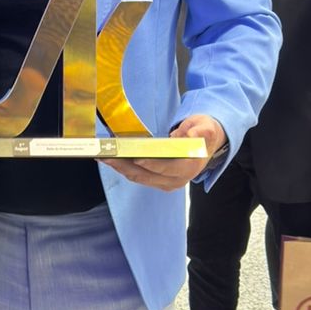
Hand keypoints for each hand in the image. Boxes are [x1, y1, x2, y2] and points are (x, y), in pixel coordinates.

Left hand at [106, 114, 225, 190]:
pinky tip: (112, 159)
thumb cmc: (204, 134)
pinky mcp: (158, 181)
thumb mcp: (206, 127)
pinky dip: (125, 168)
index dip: (151, 164)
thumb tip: (193, 134)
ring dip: (120, 168)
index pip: (167, 169)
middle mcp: (178, 179)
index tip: (136, 158)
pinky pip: (139, 175)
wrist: (206, 145)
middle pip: (147, 175)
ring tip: (104, 157)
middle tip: (108, 156)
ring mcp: (167, 182)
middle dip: (125, 166)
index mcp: (189, 167)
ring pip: (139, 177)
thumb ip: (202, 130)